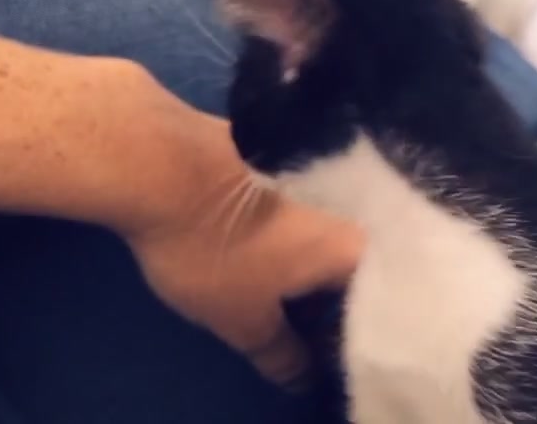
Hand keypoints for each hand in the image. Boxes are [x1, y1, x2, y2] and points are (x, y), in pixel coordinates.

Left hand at [114, 76, 363, 385]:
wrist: (161, 161)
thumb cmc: (215, 246)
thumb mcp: (242, 319)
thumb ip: (279, 353)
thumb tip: (300, 377)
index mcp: (358, 249)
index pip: (375, 304)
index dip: (347, 334)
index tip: (319, 350)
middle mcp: (352, 208)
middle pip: (353, 267)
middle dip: (325, 303)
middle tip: (293, 329)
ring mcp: (321, 177)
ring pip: (325, 236)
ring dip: (304, 269)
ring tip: (271, 294)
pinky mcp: (289, 160)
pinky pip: (303, 211)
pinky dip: (288, 237)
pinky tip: (258, 249)